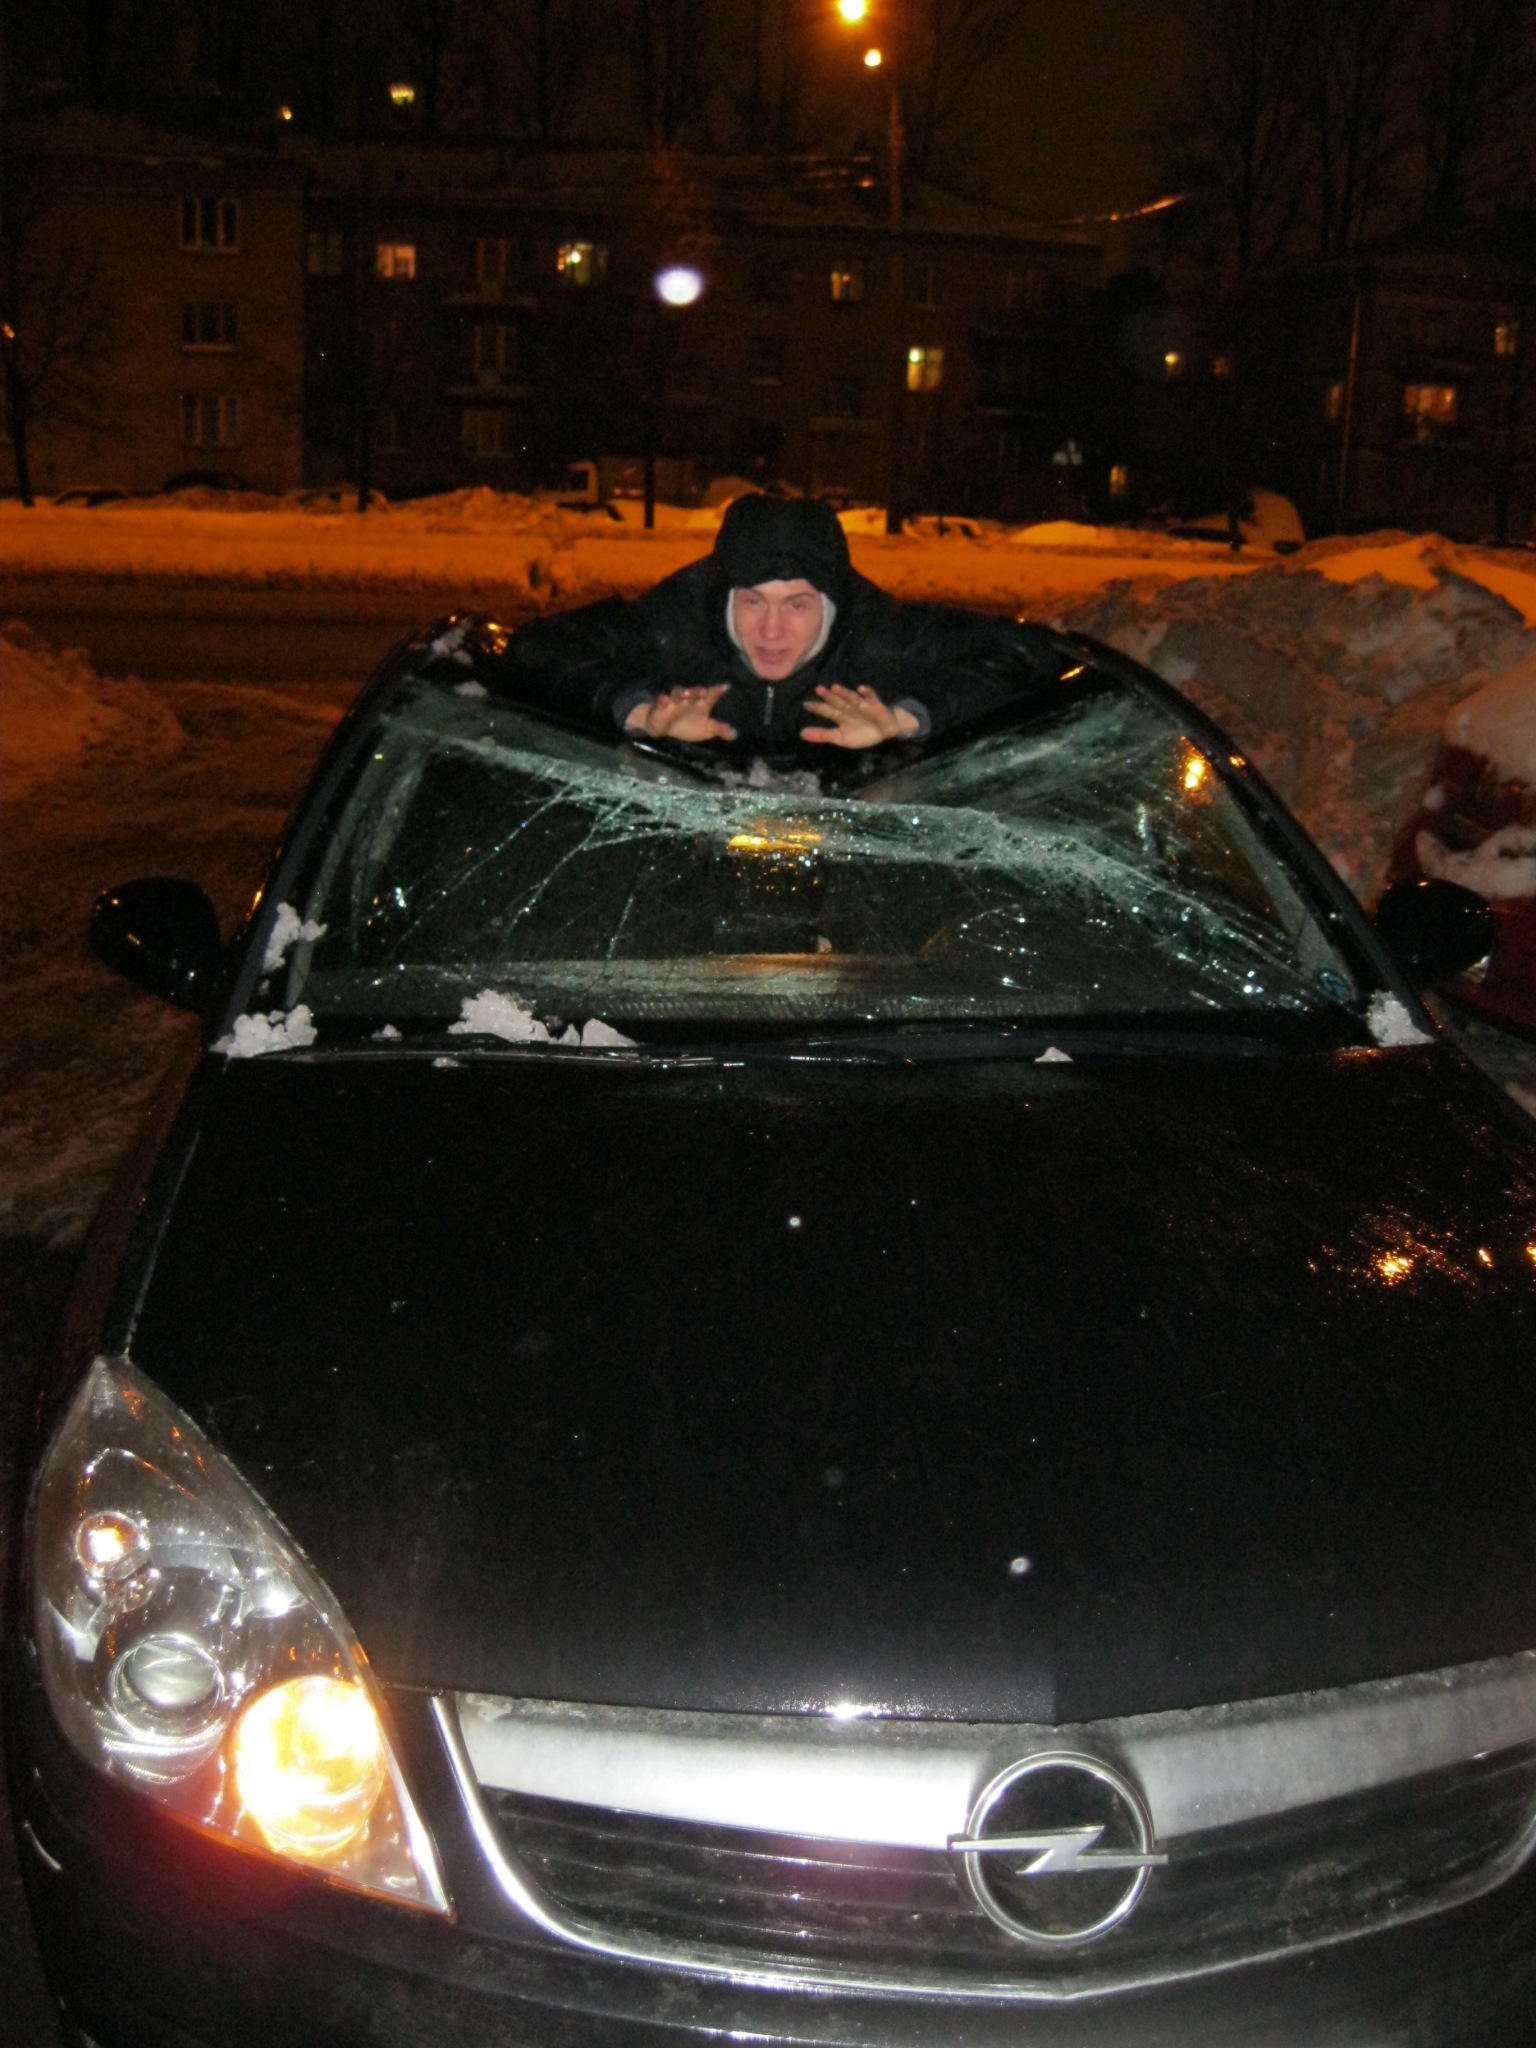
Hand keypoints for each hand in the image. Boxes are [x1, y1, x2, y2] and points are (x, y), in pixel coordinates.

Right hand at [626, 685, 735, 742]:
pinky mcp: (661, 707)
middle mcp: (689, 700)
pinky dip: (662, 700)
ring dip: (682, 692)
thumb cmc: (689, 725)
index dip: (717, 691)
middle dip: (697, 691)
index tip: (726, 686)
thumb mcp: (706, 729)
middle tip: (704, 691)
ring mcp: (675, 702)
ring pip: (678, 693)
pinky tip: (664, 700)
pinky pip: (661, 702)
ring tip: (686, 693)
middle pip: (694, 692)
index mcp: (701, 704)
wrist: (665, 728)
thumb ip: (719, 730)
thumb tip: (735, 735)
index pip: (711, 696)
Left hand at [800, 684, 919, 747]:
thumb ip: (822, 735)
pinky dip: (867, 693)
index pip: (827, 710)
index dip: (817, 707)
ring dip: (845, 693)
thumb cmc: (862, 733)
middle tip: (819, 689)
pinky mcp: (875, 705)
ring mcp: (862, 705)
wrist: (885, 732)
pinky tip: (861, 688)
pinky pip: (871, 698)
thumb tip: (800, 733)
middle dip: (829, 696)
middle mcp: (849, 708)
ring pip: (852, 698)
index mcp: (839, 715)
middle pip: (837, 701)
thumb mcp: (840, 737)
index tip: (806, 705)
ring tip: (835, 688)